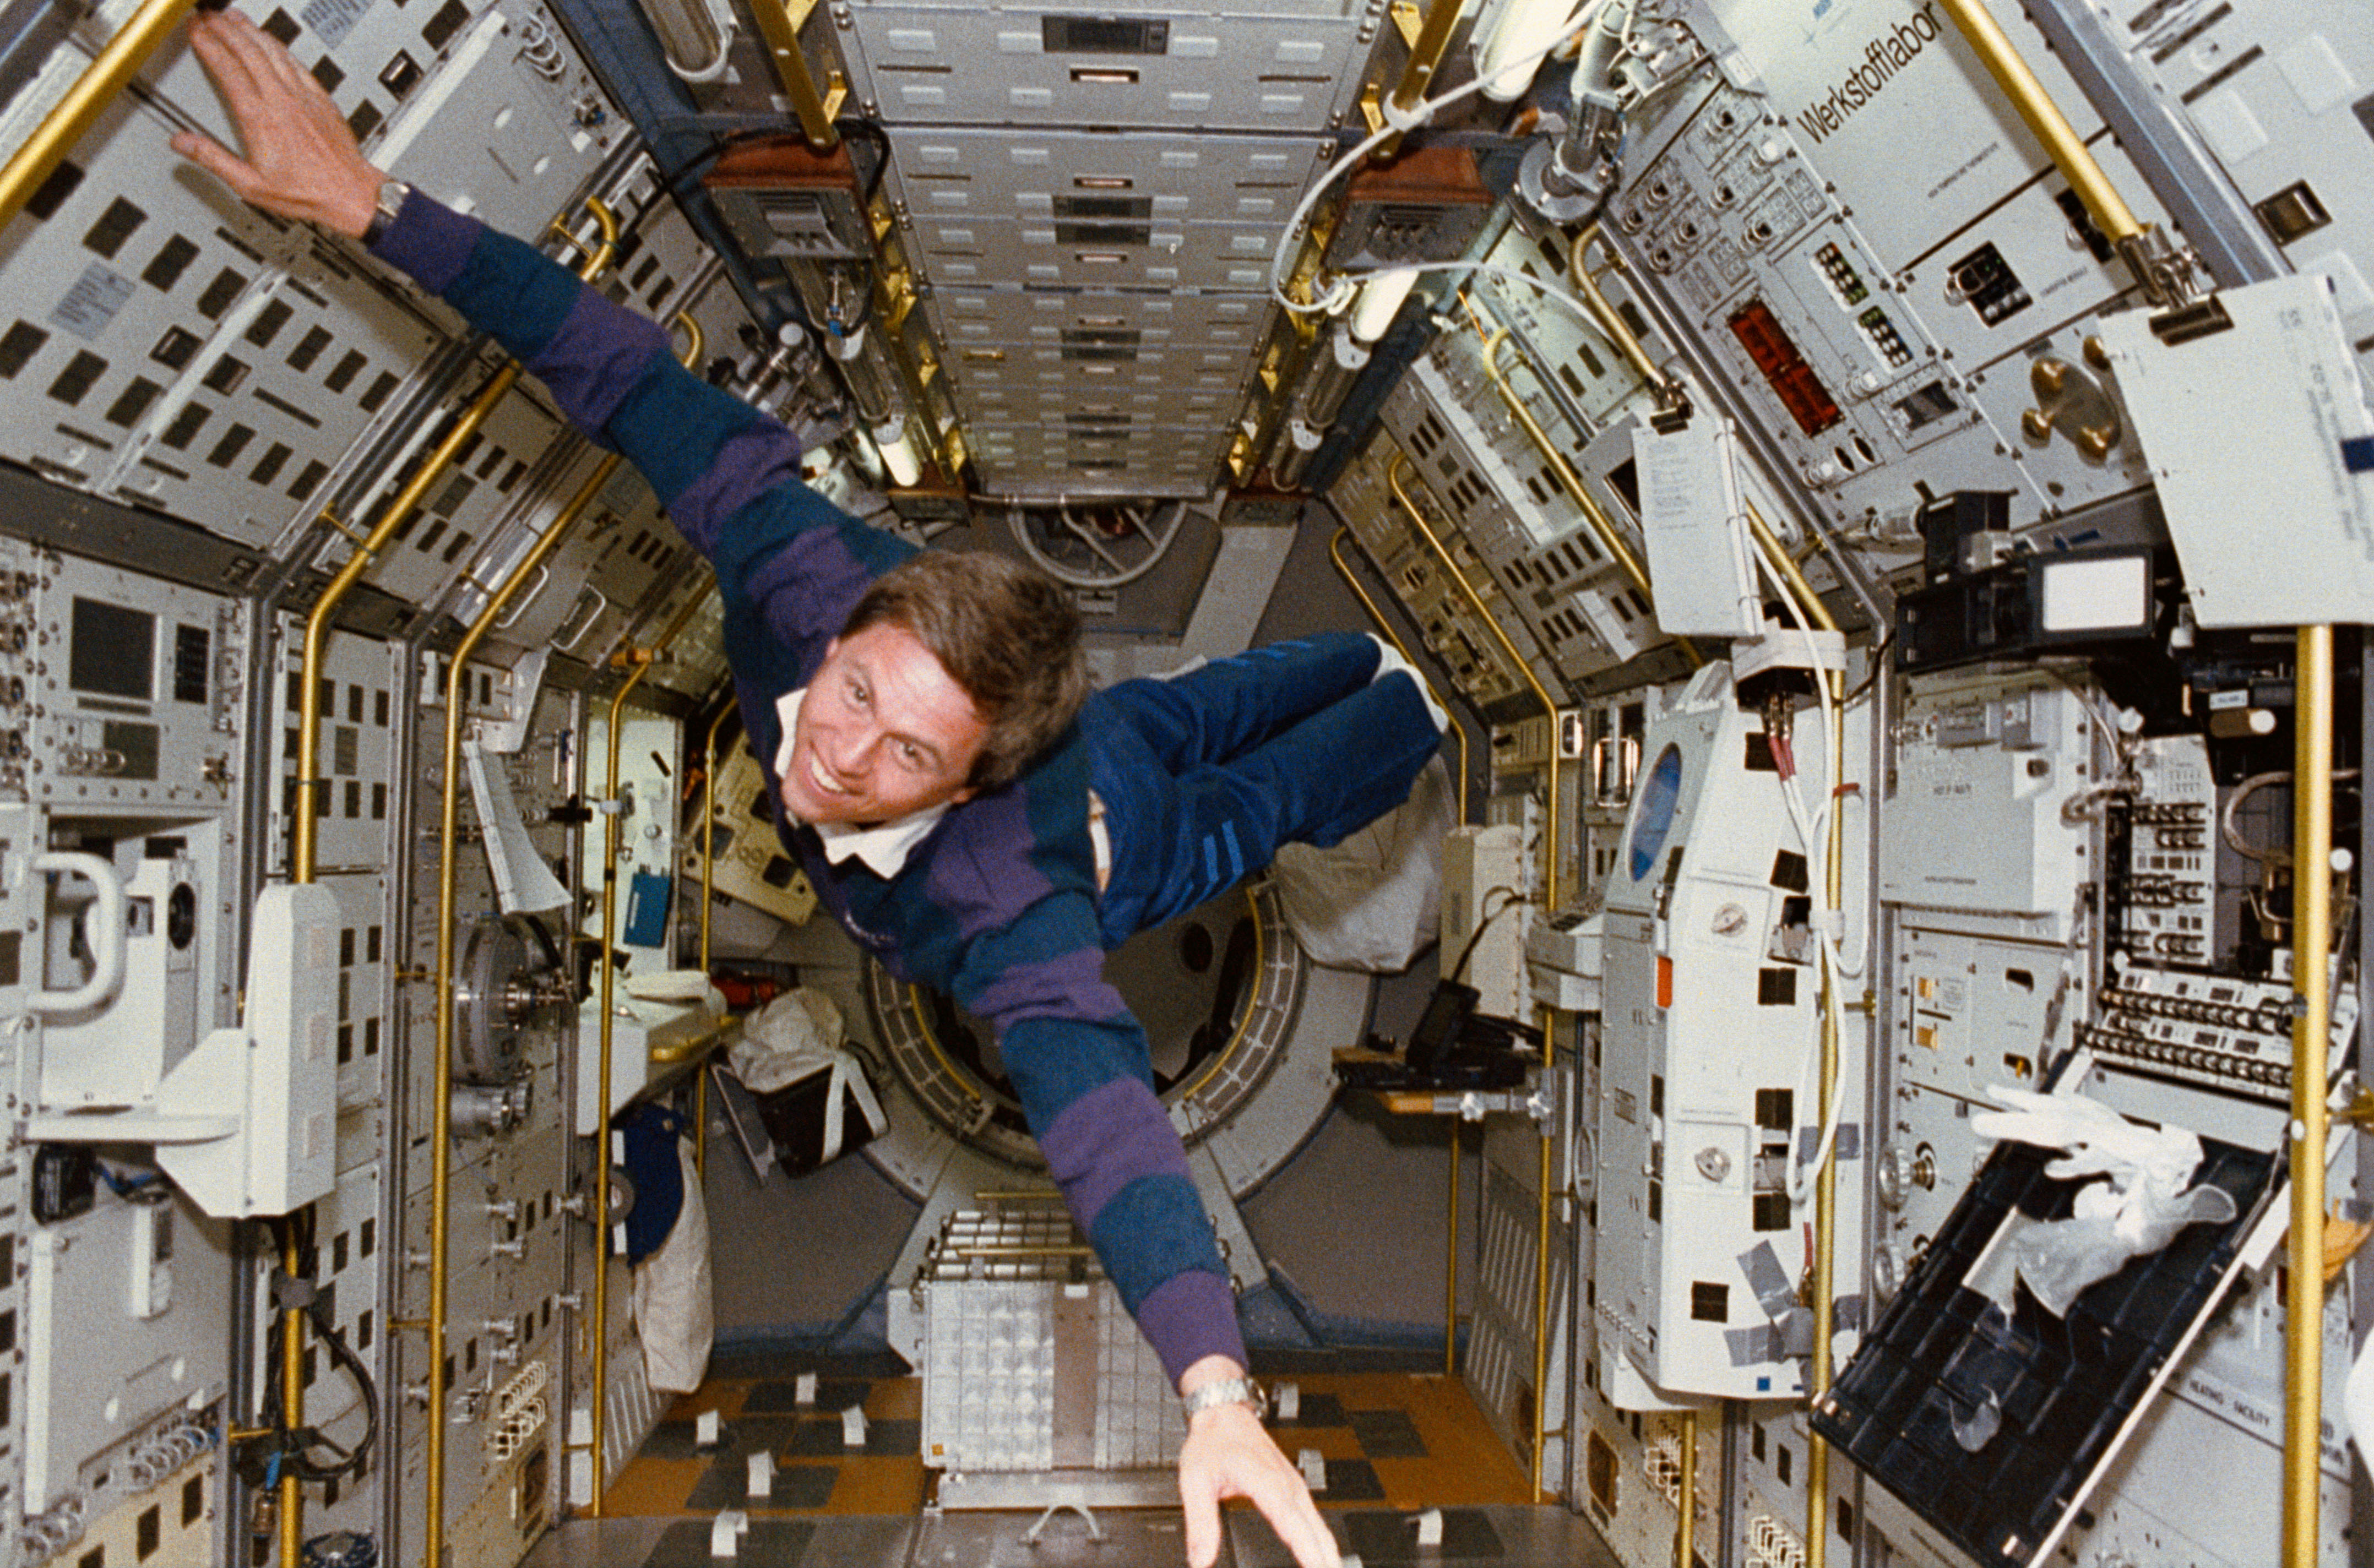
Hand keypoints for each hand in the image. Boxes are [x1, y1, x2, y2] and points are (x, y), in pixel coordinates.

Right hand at [170, 9, 384, 237]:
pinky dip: (279, 46)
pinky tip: (270, 39)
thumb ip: (213, 159)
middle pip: (249, 51)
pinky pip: (297, 63)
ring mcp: (304, 97)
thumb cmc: (307, 193)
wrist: (350, 194)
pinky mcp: (321, 99)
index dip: (208, 44)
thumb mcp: (250, 184)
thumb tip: (182, 142)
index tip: (195, 31)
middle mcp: (282, 101)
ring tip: (233, 17)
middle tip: (208, 16)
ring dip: (251, 30)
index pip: (227, 69)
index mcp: (260, 119)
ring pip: (273, 51)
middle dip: (225, 28)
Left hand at [1176, 1365, 1337, 1567]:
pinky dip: (1323, 1540)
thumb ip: (1200, 1524)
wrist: (1224, 1412)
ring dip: (1330, 1553)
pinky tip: (1325, 1556)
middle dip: (1326, 1559)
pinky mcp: (1295, 1487)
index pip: (1293, 1524)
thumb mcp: (1195, 1481)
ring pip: (1320, 1526)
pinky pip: (1316, 1518)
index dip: (1307, 1552)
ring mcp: (1295, 1485)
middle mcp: (1287, 1484)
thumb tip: (1200, 1559)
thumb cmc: (1213, 1442)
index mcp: (1266, 1482)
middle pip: (1315, 1530)